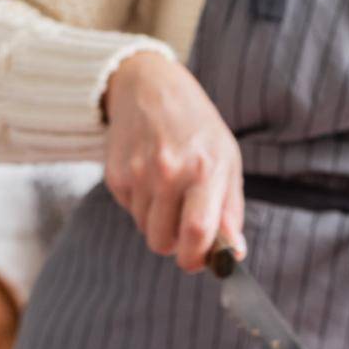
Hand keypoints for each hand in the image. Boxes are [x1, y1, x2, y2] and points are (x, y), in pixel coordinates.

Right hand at [103, 51, 244, 271]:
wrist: (149, 87)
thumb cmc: (197, 129)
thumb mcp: (227, 161)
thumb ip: (231, 212)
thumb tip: (233, 255)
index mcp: (204, 169)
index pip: (198, 232)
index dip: (197, 258)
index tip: (199, 260)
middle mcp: (169, 171)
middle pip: (163, 242)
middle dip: (175, 246)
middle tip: (184, 228)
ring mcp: (138, 173)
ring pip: (145, 230)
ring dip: (158, 222)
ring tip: (168, 190)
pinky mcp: (115, 174)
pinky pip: (129, 211)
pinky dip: (141, 205)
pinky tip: (149, 177)